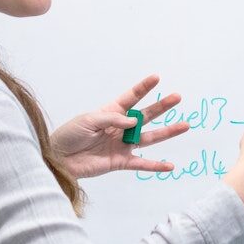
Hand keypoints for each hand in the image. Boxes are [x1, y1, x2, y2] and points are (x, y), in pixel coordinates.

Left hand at [50, 74, 191, 179]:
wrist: (58, 159)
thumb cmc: (69, 136)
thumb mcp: (87, 120)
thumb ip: (111, 119)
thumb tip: (133, 122)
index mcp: (110, 112)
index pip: (131, 98)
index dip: (143, 88)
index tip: (156, 77)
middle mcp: (120, 127)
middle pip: (145, 115)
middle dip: (161, 106)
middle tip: (177, 97)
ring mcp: (122, 144)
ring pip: (149, 137)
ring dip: (167, 132)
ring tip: (184, 126)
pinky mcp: (120, 162)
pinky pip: (141, 163)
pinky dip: (155, 165)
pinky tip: (170, 165)